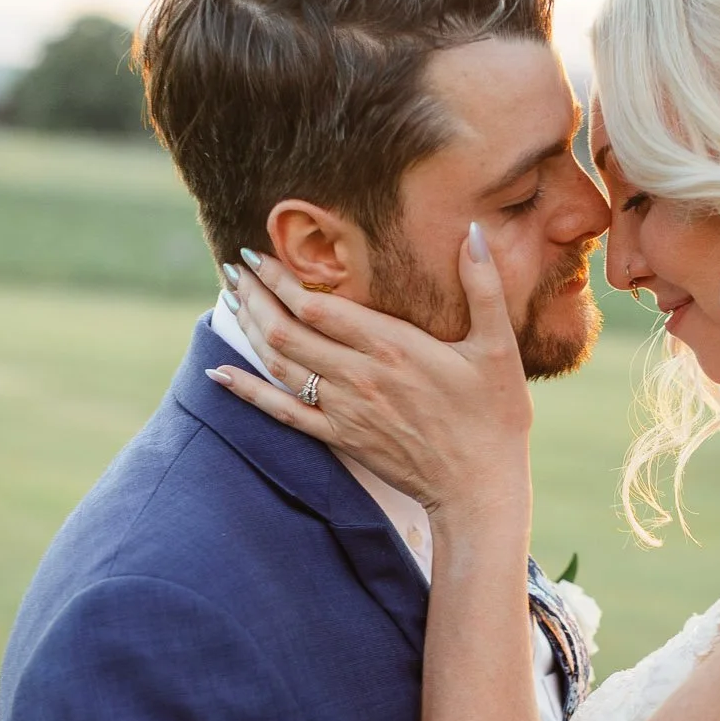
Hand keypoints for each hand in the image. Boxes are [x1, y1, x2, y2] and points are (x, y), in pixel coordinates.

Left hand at [207, 233, 533, 523]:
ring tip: (230, 298)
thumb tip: (473, 232)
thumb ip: (484, 287)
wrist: (479, 488)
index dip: (282, 278)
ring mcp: (345, 410)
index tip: (259, 253)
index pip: (318, 306)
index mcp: (393, 346)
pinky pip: (282, 413)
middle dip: (256, 294)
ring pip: (280, 364)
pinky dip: (248, 392)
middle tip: (234, 267)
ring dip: (250, 328)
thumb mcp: (499, 347)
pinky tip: (220, 372)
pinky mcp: (340, 439)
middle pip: (287, 330)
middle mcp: (359, 376)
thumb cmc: (495, 416)